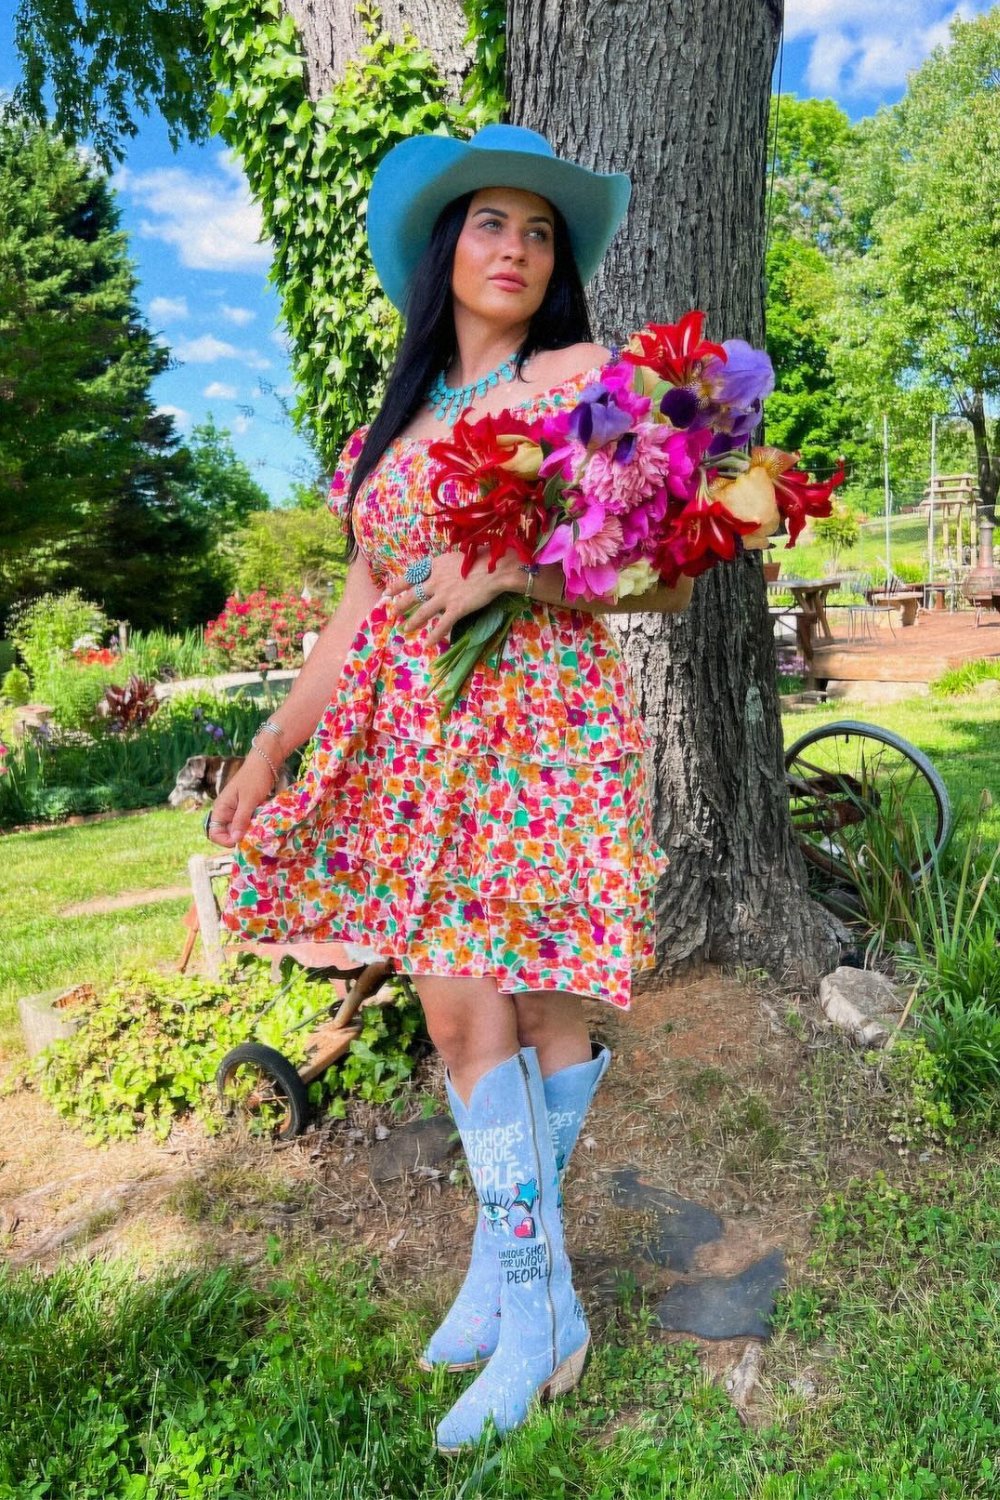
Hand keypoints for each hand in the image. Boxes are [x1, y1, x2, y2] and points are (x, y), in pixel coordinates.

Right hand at [206, 754, 276, 847]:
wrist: (265, 763)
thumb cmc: (254, 778)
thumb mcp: (248, 800)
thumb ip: (241, 819)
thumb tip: (234, 839)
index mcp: (221, 808)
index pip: (214, 833)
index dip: (225, 840)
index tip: (240, 840)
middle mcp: (226, 812)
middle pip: (227, 834)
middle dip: (239, 838)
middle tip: (253, 838)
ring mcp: (236, 811)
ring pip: (238, 830)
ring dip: (247, 833)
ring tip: (259, 832)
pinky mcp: (246, 810)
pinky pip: (246, 824)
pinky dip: (253, 827)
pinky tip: (262, 826)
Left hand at [383, 550, 521, 645]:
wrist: (495, 570)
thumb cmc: (482, 559)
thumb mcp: (457, 557)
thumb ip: (446, 567)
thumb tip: (442, 572)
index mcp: (436, 566)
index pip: (411, 576)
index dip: (398, 584)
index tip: (388, 591)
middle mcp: (435, 582)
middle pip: (412, 595)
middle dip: (401, 605)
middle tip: (393, 612)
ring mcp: (444, 597)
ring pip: (422, 612)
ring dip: (413, 622)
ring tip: (406, 629)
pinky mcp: (456, 609)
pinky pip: (442, 626)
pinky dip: (434, 636)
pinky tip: (427, 644)